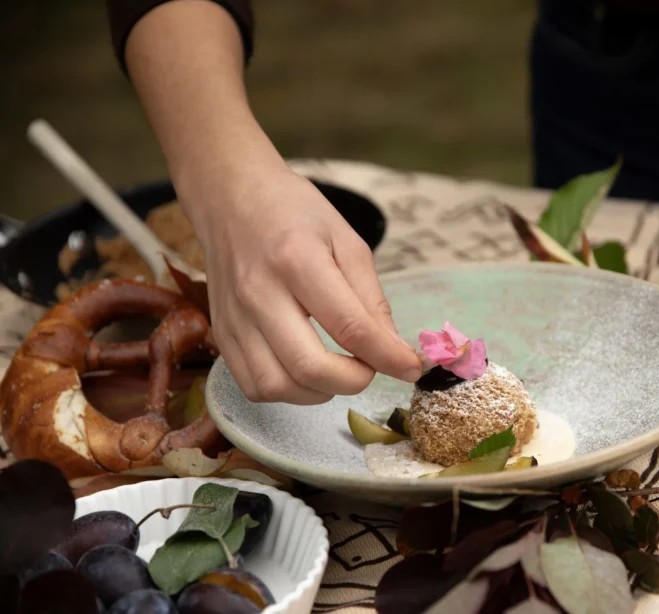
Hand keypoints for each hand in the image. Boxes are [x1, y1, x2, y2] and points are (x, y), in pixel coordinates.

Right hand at [190, 165, 422, 404]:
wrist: (230, 196)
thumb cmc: (294, 213)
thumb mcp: (347, 240)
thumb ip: (372, 299)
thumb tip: (395, 351)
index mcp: (297, 259)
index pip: (349, 327)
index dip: (387, 358)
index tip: (411, 369)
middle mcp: (259, 293)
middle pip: (309, 367)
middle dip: (353, 381)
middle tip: (369, 368)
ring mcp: (234, 317)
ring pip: (277, 387)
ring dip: (318, 392)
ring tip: (337, 371)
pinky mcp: (221, 333)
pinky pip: (252, 386)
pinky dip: (287, 391)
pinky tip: (304, 371)